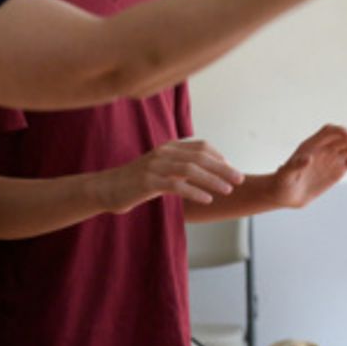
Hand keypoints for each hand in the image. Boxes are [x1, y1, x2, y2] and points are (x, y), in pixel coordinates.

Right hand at [97, 139, 244, 213]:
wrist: (106, 188)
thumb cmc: (136, 182)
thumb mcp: (160, 170)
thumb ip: (179, 168)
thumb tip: (203, 173)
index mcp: (168, 147)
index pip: (200, 146)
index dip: (219, 157)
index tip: (231, 168)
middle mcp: (163, 153)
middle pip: (200, 157)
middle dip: (223, 168)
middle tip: (240, 179)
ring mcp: (155, 166)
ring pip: (191, 169)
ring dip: (213, 179)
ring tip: (228, 189)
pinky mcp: (148, 181)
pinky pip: (176, 185)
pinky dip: (194, 191)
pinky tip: (207, 199)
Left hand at [271, 124, 346, 207]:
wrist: (286, 194)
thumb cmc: (282, 183)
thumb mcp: (285, 175)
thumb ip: (295, 166)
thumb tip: (307, 159)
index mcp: (312, 144)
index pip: (329, 131)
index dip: (340, 131)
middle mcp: (324, 148)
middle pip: (345, 138)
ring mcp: (333, 157)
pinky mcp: (339, 168)